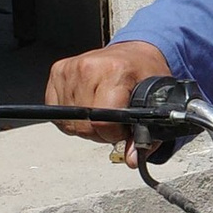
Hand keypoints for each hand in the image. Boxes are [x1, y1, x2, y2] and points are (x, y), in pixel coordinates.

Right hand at [43, 36, 171, 148]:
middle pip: (84, 125)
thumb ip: (146, 134)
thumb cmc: (143, 74)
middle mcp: (88, 67)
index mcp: (115, 71)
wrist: (133, 52)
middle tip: (115, 120)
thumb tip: (132, 159)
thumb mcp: (154, 102)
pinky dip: (72, 117)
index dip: (114, 134)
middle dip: (101, 132)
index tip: (124, 128)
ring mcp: (69, 69)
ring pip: (69, 121)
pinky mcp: (57, 72)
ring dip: (86, 126)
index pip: (103, 121)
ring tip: (102, 111)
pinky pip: (57, 112)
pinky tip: (87, 106)